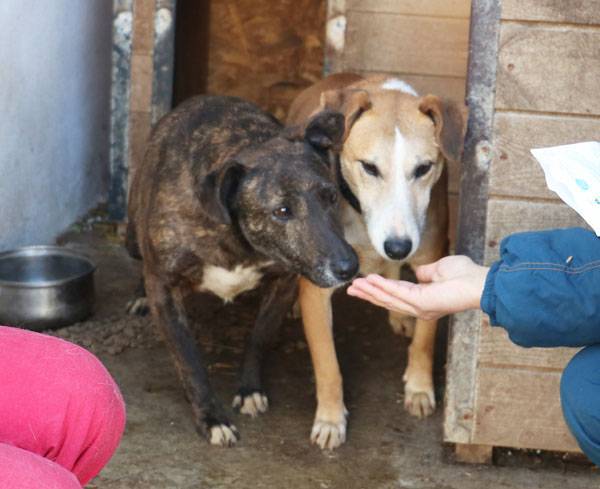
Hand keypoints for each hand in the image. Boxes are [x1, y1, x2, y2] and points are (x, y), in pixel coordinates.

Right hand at [347, 255, 488, 320]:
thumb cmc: (465, 275)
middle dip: (368, 294)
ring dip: (370, 291)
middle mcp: (419, 308)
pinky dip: (382, 286)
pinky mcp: (420, 302)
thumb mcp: (439, 269)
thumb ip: (425, 272)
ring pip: (388, 298)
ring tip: (354, 285)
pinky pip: (396, 292)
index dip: (378, 290)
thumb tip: (417, 272)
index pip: (395, 296)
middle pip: (387, 301)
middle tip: (350, 289)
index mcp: (423, 301)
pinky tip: (370, 280)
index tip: (363, 284)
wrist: (480, 282)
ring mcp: (419, 307)